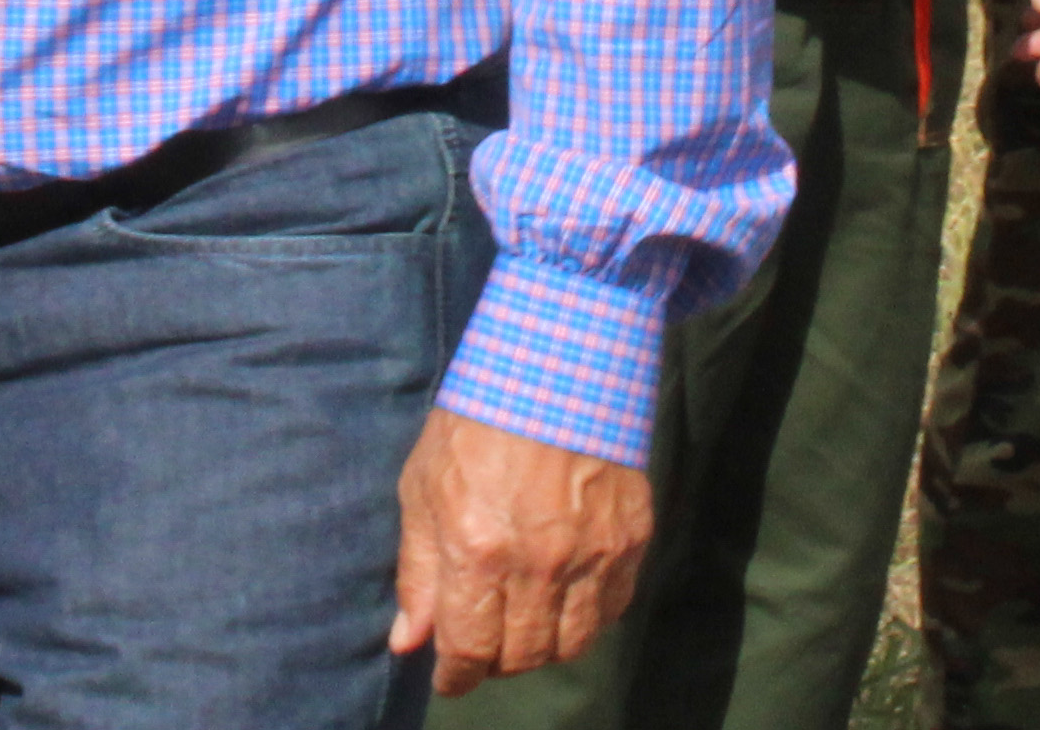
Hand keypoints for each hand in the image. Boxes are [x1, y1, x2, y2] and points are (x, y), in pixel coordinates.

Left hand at [390, 408, 647, 694]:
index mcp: (477, 549)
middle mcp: (538, 564)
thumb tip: (409, 640)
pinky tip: (564, 596)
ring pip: (571, 645)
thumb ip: (418, 570)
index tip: (449, 677)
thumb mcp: (423, 486)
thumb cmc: (477, 419)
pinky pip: (611, 611)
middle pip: (521, 656)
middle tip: (483, 643)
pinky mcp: (631, 541)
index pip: (468, 650)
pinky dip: (586, 618)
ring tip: (522, 622)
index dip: (455, 676)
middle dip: (495, 661)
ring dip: (541, 647)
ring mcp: (591, 555)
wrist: (557, 362)